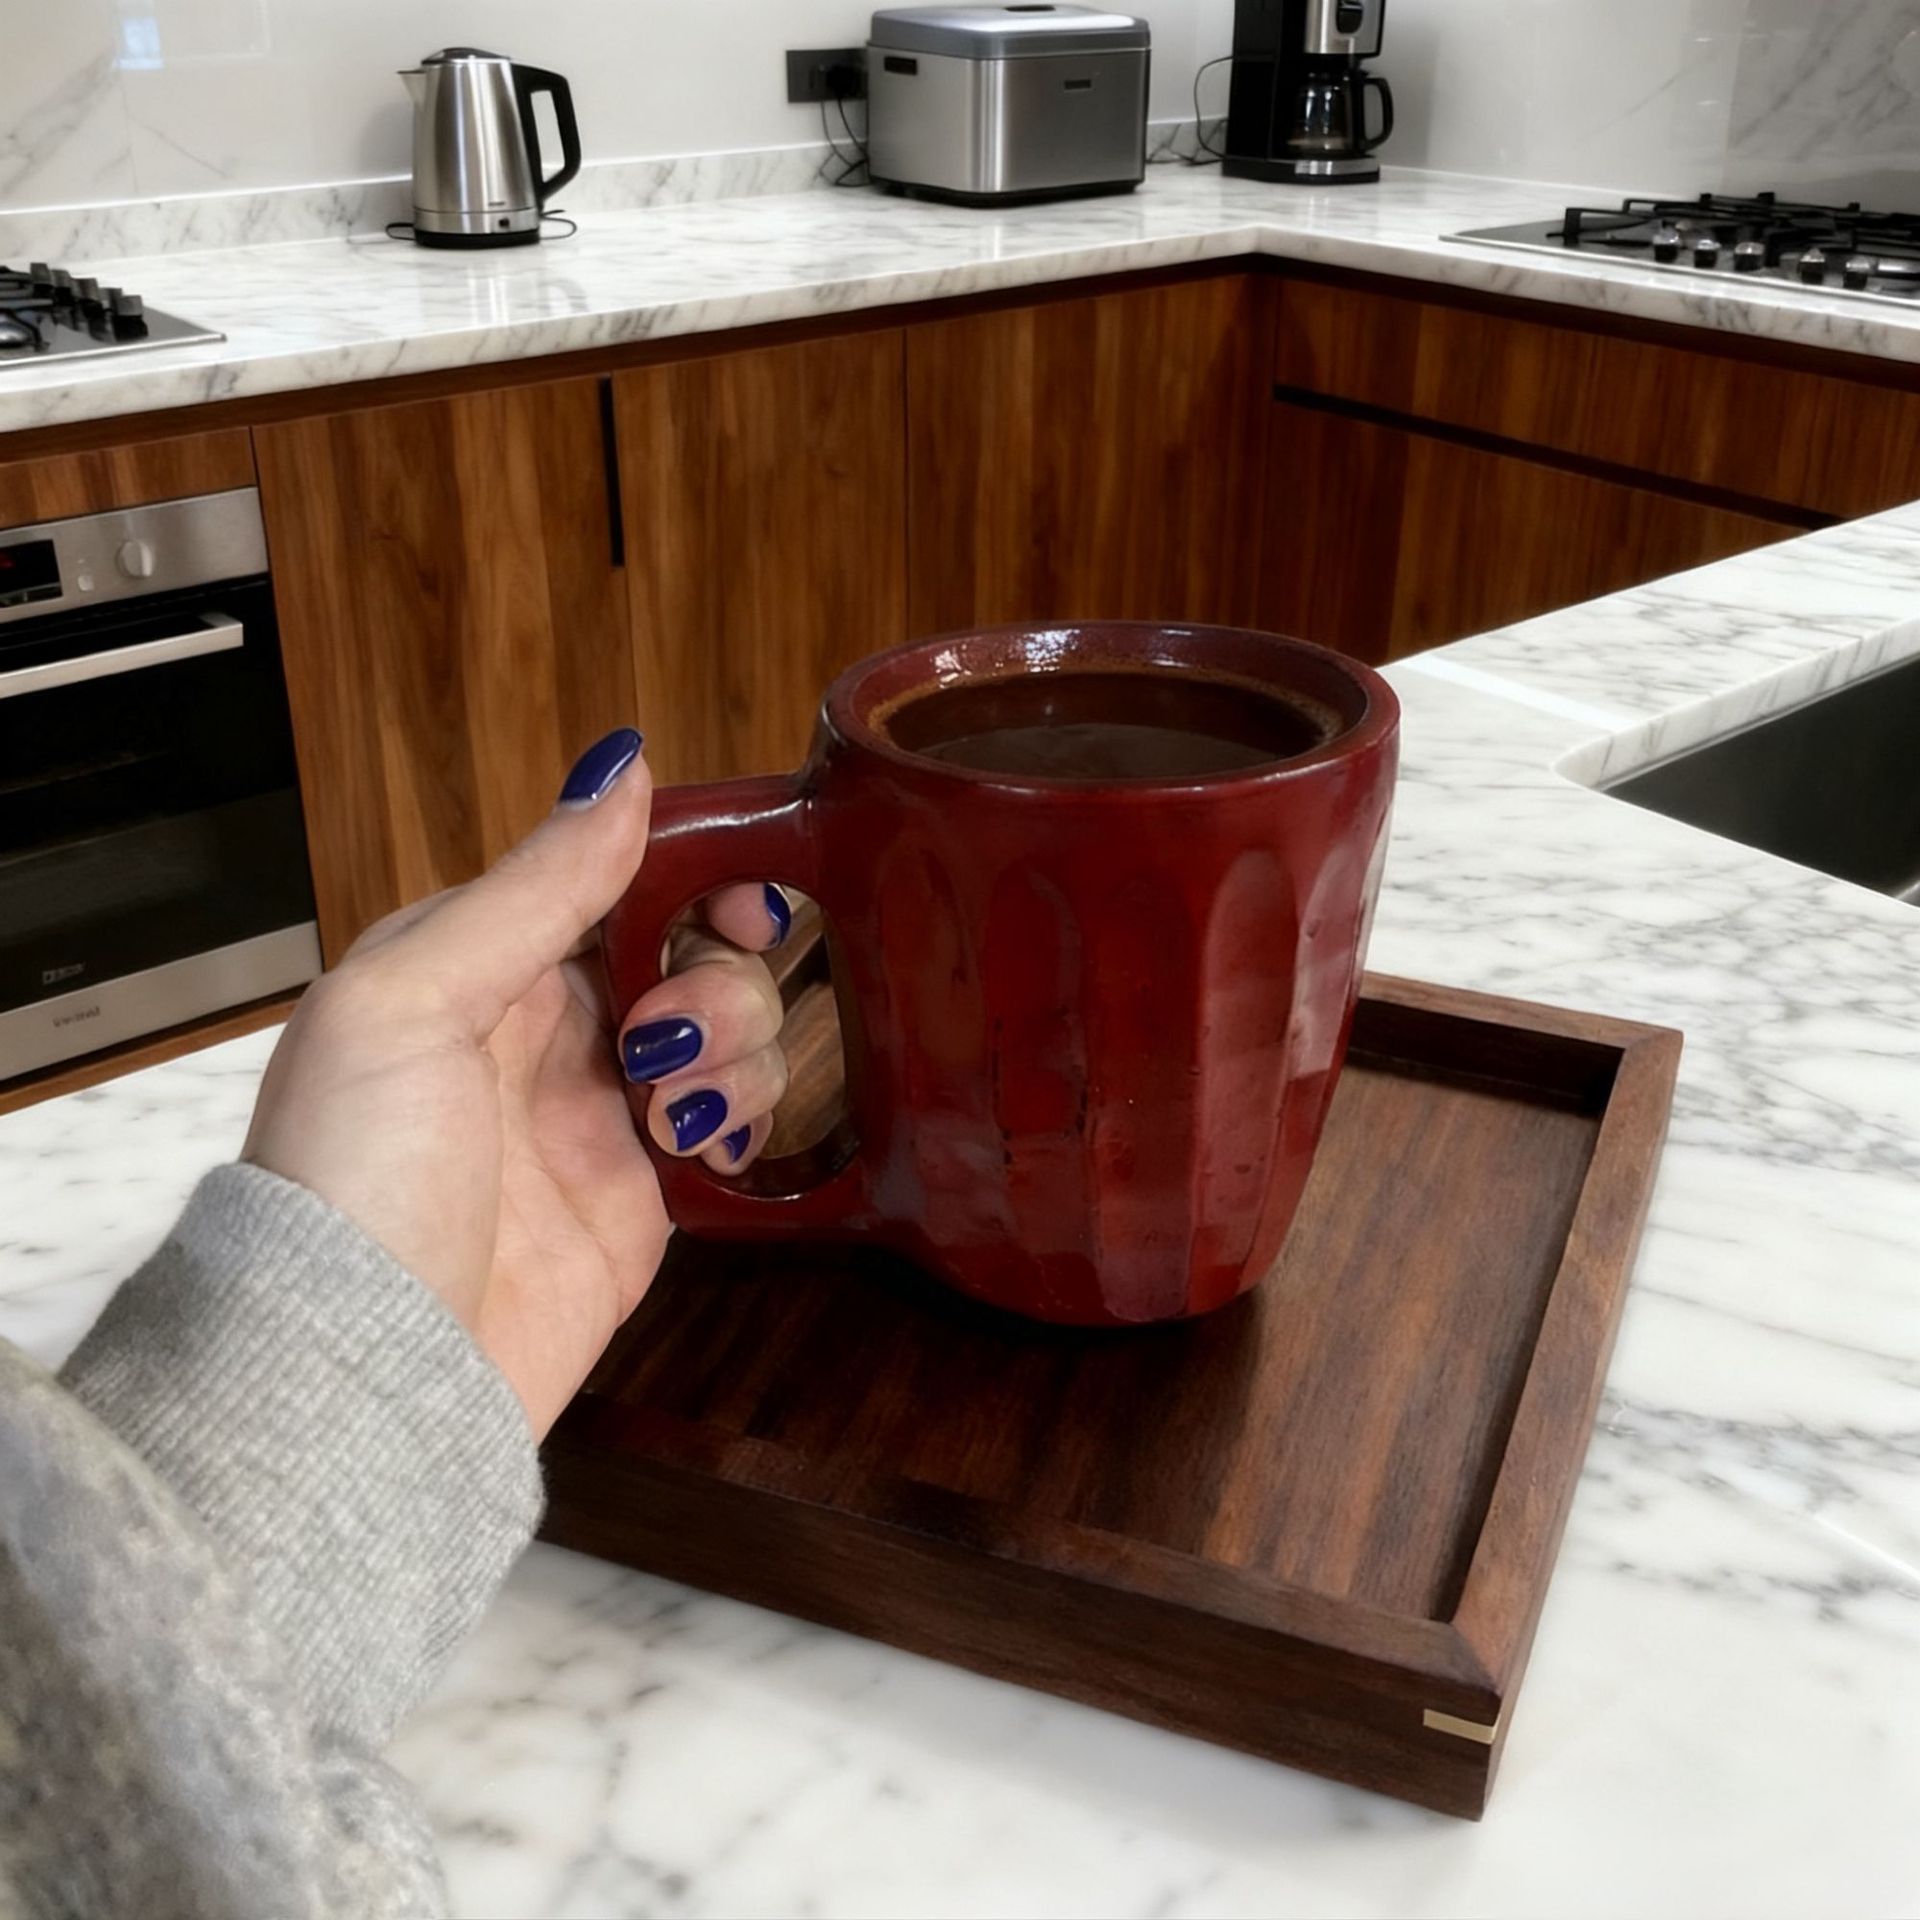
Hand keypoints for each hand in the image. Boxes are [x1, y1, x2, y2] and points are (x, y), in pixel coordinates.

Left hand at [242, 729, 789, 1437]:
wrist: (369, 1377)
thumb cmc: (360, 1176)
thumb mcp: (413, 1002)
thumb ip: (530, 890)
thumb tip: (619, 769)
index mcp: (472, 964)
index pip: (604, 881)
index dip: (685, 876)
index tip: (741, 898)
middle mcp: (539, 1031)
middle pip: (682, 952)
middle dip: (711, 973)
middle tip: (673, 1032)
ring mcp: (595, 1117)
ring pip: (721, 1034)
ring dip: (731, 1048)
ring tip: (672, 1108)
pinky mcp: (643, 1201)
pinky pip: (726, 1126)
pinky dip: (739, 1118)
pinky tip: (702, 1140)